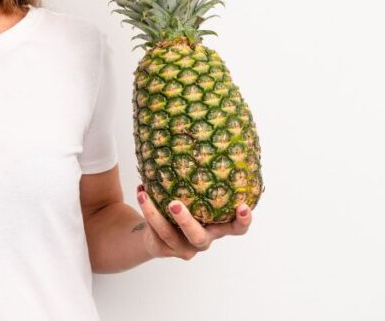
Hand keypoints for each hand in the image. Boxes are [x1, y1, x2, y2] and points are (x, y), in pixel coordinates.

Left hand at [135, 183, 251, 260]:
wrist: (159, 233)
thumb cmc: (186, 207)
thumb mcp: (197, 197)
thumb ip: (203, 180)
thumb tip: (199, 137)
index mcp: (217, 226)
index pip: (236, 228)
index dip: (243, 220)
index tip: (243, 206)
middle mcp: (202, 239)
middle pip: (199, 237)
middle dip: (187, 222)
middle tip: (175, 204)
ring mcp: (182, 247)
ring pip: (169, 234)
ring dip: (155, 214)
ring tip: (145, 196)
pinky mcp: (164, 248)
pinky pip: (153, 229)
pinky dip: (146, 209)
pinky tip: (141, 191)